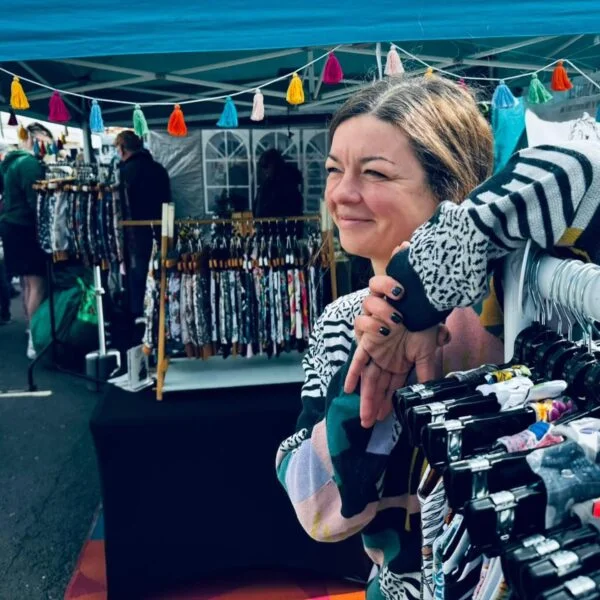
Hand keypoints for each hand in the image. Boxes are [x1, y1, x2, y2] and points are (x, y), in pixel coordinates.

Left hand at [346, 276, 450, 428]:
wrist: (416, 302)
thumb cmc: (423, 325)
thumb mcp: (426, 353)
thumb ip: (426, 373)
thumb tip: (428, 393)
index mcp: (401, 362)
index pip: (393, 387)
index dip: (387, 403)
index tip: (383, 420)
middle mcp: (387, 359)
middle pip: (378, 386)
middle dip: (373, 405)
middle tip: (368, 424)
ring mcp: (377, 351)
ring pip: (369, 379)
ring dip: (366, 397)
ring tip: (364, 416)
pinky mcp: (369, 342)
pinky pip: (359, 359)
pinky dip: (354, 373)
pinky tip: (349, 389)